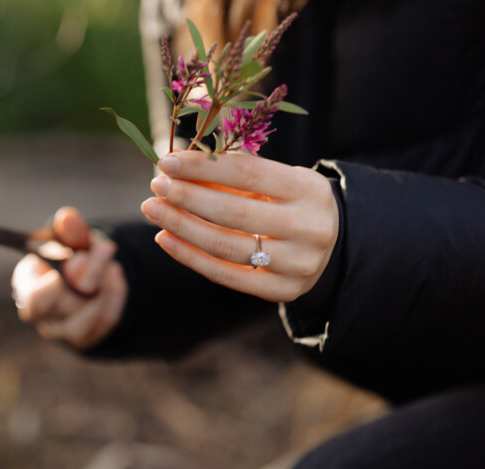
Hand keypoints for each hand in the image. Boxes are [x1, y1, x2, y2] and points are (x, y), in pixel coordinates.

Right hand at [11, 207, 127, 348]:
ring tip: (111, 264)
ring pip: (81, 323)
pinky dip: (115, 296)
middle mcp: (41, 314)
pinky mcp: (88, 335)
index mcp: (27, 285)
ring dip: (102, 291)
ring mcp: (63, 329)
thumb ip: (68, 229)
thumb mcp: (67, 236)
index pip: (32, 301)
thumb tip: (67, 218)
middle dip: (87, 277)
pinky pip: (104, 322)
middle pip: (62, 308)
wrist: (87, 268)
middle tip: (103, 248)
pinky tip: (116, 274)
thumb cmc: (68, 251)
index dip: (50, 289)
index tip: (73, 261)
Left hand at [140, 151, 337, 302]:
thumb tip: (175, 168)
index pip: (248, 173)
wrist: (332, 245)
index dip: (204, 167)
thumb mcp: (275, 181)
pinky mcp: (282, 290)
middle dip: (187, 197)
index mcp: (308, 190)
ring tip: (152, 209)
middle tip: (156, 186)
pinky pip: (226, 275)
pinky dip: (189, 256)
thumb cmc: (290, 203)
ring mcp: (297, 263)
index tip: (168, 161)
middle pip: (234, 211)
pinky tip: (164, 238)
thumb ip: (232, 176)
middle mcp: (308, 227)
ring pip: (226, 246)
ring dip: (181, 226)